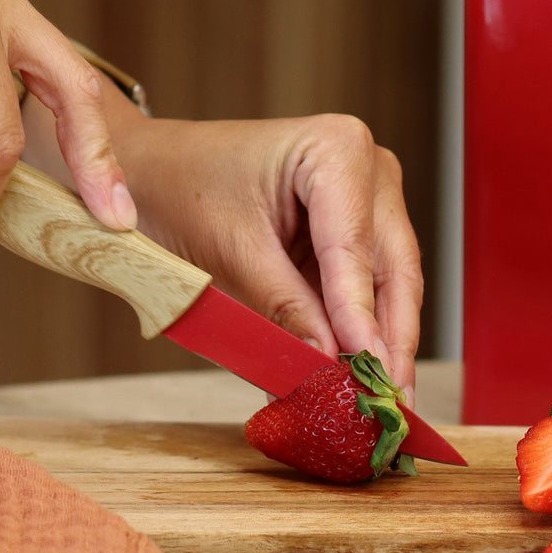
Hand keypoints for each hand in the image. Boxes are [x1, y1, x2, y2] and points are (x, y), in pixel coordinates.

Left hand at [115, 114, 423, 396]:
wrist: (159, 171)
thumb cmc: (185, 190)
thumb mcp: (231, 252)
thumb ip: (284, 309)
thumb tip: (325, 368)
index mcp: (337, 148)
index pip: (354, 244)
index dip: (362, 313)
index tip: (369, 368)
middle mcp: (368, 167)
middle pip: (392, 264)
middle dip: (390, 338)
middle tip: (392, 405)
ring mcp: (368, 197)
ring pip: (391, 282)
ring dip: (384, 342)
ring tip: (381, 404)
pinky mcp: (356, 231)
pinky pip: (368, 287)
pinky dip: (362, 331)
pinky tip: (361, 378)